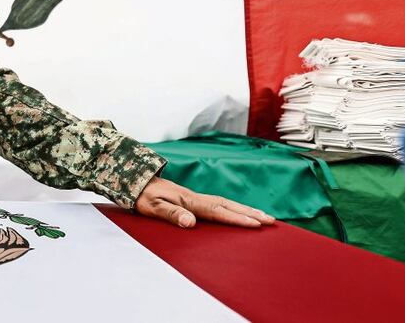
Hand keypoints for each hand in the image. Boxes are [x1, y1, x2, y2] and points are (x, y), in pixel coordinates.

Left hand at [135, 176, 274, 228]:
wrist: (133, 180)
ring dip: (244, 209)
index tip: (256, 224)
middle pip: (227, 204)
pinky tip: (237, 212)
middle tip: (271, 221)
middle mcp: (194, 197)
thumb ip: (171, 214)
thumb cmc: (141, 195)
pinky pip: (217, 203)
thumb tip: (191, 223)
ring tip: (263, 217)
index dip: (237, 218)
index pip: (217, 210)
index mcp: (188, 200)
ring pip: (224, 202)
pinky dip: (231, 208)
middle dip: (249, 212)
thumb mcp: (152, 207)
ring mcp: (193, 197)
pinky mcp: (190, 199)